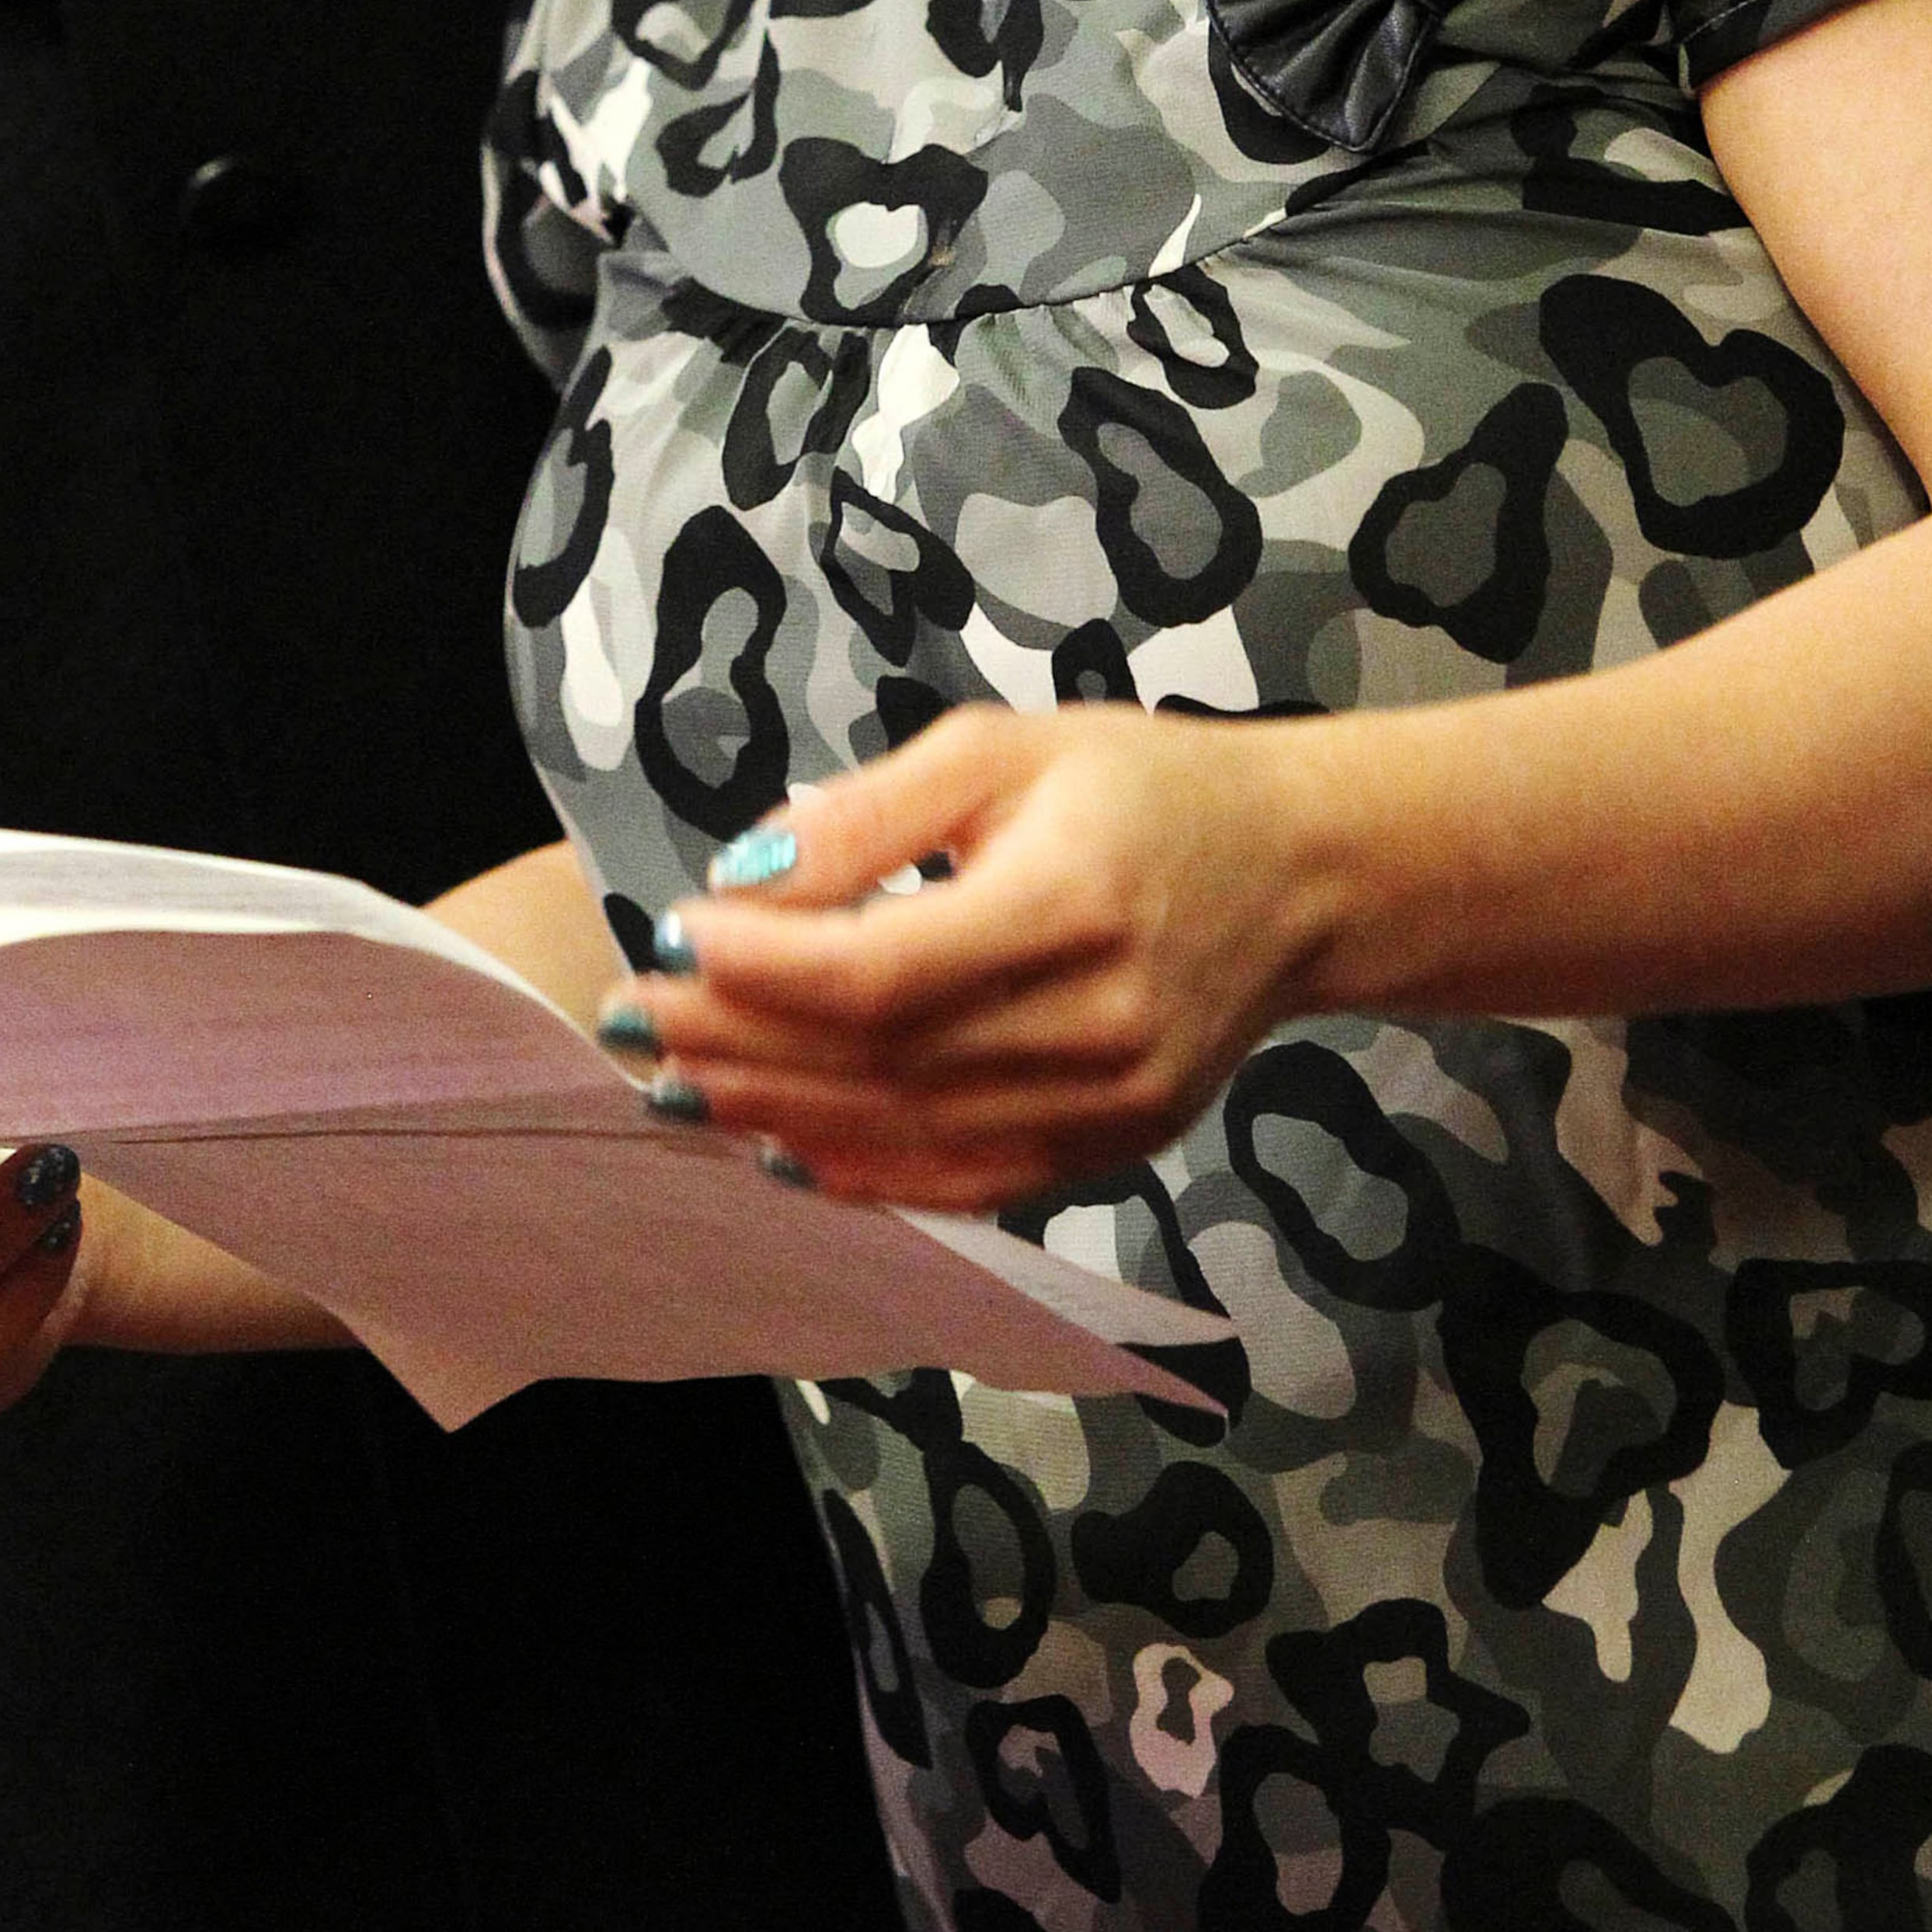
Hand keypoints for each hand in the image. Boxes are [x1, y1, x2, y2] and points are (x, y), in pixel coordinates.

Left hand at [623, 705, 1339, 1211]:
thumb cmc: (1140, 787)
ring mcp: (1111, 1107)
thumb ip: (870, 816)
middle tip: (636, 1019)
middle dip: (738, 1043)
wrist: (1295, 873)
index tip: (674, 931)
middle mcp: (1100, 1025)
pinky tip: (774, 1144)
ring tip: (675, 1082)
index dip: (762, 967)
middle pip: (880, 1062)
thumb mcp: (1004, 750)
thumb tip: (742, 881)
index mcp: (1077, 903)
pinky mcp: (1108, 1151)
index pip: (884, 971)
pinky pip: (960, 1181)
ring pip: (908, 1135)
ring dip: (775, 1114)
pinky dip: (856, 1172)